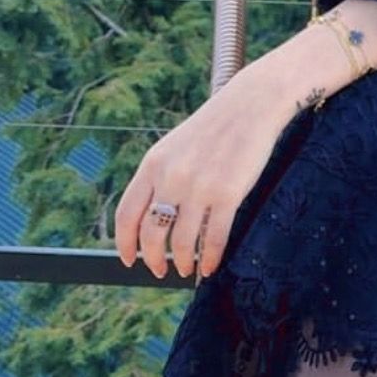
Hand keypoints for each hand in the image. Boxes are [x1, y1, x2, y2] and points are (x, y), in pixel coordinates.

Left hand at [113, 68, 299, 281]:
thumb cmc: (215, 127)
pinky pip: (213, 238)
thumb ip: (161, 176)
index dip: (124, 243)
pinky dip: (210, 258)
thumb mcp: (175, 147)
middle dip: (153, 259)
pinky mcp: (228, 194)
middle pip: (151, 234)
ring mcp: (200, 187)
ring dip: (182, 262)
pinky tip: (210, 265)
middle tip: (160, 270)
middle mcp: (172, 178)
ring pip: (182, 242)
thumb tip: (153, 214)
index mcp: (153, 165)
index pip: (127, 214)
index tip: (129, 259)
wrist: (252, 105)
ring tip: (186, 269)